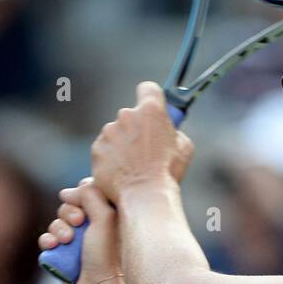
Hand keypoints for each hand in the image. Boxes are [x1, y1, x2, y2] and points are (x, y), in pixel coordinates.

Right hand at [38, 178, 121, 283]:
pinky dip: (48, 241)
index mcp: (111, 216)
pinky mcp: (64, 256)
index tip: (84, 202)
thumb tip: (68, 192)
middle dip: (69, 212)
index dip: (81, 193)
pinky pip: (48, 239)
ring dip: (58, 228)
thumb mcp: (105, 217)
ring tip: (67, 241)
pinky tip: (53, 246)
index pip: (89, 192)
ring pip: (57, 222)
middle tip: (79, 223)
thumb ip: (89, 194)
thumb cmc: (108, 256)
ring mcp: (79, 242)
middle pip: (70, 205)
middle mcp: (95, 227)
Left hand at [90, 81, 193, 204]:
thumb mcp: (184, 148)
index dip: (150, 97)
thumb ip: (174, 131)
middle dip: (136, 129)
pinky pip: (105, 149)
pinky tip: (122, 173)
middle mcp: (126, 115)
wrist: (144, 195)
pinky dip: (111, 159)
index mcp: (151, 110)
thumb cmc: (168, 172)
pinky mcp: (98, 149)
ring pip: (116, 133)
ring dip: (123, 145)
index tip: (151, 108)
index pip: (148, 89)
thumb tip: (169, 131)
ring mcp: (109, 132)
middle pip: (130, 115)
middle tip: (145, 150)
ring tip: (134, 166)